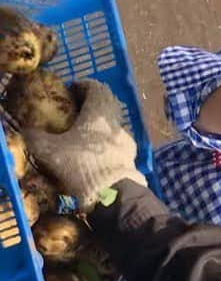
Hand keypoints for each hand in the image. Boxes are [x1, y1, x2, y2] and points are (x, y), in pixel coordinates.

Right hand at [23, 79, 145, 208]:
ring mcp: (126, 140)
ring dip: (99, 127)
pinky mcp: (131, 157)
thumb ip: (37, 137)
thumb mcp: (50, 150)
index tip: (71, 91)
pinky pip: (117, 144)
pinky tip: (95, 156)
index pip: (97, 87)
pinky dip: (106, 145)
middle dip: (92, 106)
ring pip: (112, 126)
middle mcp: (116, 122)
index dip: (84, 85)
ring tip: (82, 138)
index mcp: (99, 111)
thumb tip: (28, 130)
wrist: (112, 194)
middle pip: (107, 104)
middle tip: (75, 113)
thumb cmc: (80, 164)